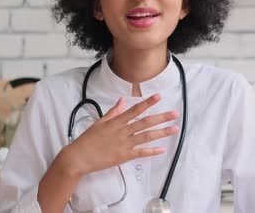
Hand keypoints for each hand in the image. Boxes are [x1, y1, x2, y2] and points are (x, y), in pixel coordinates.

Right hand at [62, 94, 179, 176]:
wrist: (79, 157)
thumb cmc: (87, 140)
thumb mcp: (99, 122)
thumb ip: (113, 112)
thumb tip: (123, 100)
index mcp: (116, 122)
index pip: (135, 110)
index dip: (148, 103)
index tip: (159, 96)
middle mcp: (122, 131)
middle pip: (145, 122)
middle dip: (161, 117)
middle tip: (175, 114)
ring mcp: (124, 144)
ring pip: (146, 136)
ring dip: (162, 132)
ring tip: (174, 128)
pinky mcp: (123, 157)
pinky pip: (140, 153)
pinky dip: (151, 151)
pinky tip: (162, 149)